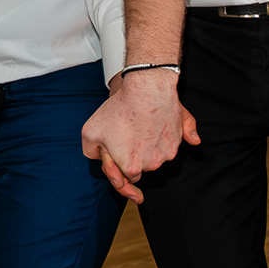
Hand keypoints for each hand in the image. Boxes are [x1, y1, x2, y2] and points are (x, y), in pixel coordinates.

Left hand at [84, 69, 198, 203]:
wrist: (146, 89)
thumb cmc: (118, 110)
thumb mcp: (90, 132)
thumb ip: (92, 153)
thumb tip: (104, 160)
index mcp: (129, 167)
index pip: (125, 178)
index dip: (118, 167)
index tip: (120, 169)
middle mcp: (151, 163)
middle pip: (141, 168)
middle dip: (132, 158)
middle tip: (125, 138)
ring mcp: (167, 152)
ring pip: (156, 157)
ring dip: (148, 148)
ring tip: (138, 129)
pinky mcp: (178, 140)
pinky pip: (169, 145)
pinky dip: (162, 139)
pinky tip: (153, 126)